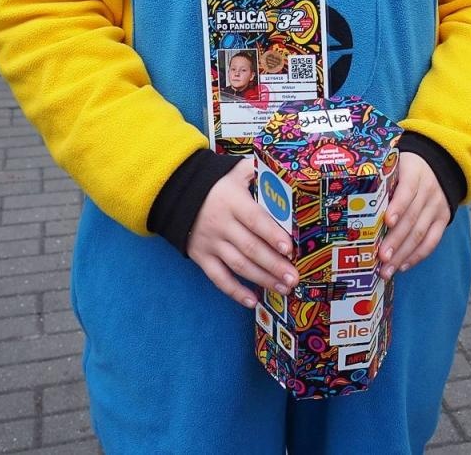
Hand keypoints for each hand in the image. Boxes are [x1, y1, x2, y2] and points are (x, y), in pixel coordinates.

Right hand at [186, 157, 296, 307]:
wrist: (177, 193)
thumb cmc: (216, 183)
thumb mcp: (234, 171)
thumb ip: (257, 170)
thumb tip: (284, 168)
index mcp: (233, 201)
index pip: (255, 219)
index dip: (272, 234)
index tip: (290, 248)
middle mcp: (222, 224)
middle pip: (250, 247)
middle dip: (274, 265)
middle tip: (294, 278)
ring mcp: (210, 243)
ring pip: (238, 265)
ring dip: (262, 279)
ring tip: (283, 288)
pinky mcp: (201, 257)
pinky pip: (218, 278)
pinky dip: (234, 291)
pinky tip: (252, 301)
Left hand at [378, 151, 448, 276]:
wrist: (439, 164)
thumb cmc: (407, 168)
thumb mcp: (396, 165)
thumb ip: (381, 179)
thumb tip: (353, 200)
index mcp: (414, 173)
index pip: (407, 191)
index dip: (398, 207)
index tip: (387, 222)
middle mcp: (428, 191)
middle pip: (411, 218)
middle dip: (395, 240)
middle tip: (381, 257)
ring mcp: (437, 207)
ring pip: (420, 233)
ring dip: (403, 254)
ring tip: (387, 270)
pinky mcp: (443, 219)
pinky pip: (432, 241)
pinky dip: (418, 255)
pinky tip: (403, 266)